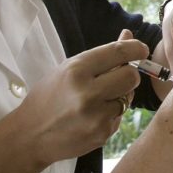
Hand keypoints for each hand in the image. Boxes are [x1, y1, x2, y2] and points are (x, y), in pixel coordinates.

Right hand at [15, 30, 147, 166]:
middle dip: (130, 74)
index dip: (136, 48)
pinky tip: (92, 116)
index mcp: (76, 70)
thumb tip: (128, 36)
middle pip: (131, 76)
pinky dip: (111, 113)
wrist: (30, 136)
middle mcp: (87, 92)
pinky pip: (119, 116)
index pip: (118, 52)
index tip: (141, 49)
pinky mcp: (102, 134)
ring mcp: (96, 116)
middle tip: (119, 77)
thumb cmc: (49, 97)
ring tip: (97, 99)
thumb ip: (101, 55)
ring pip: (128, 97)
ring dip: (120, 95)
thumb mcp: (69, 69)